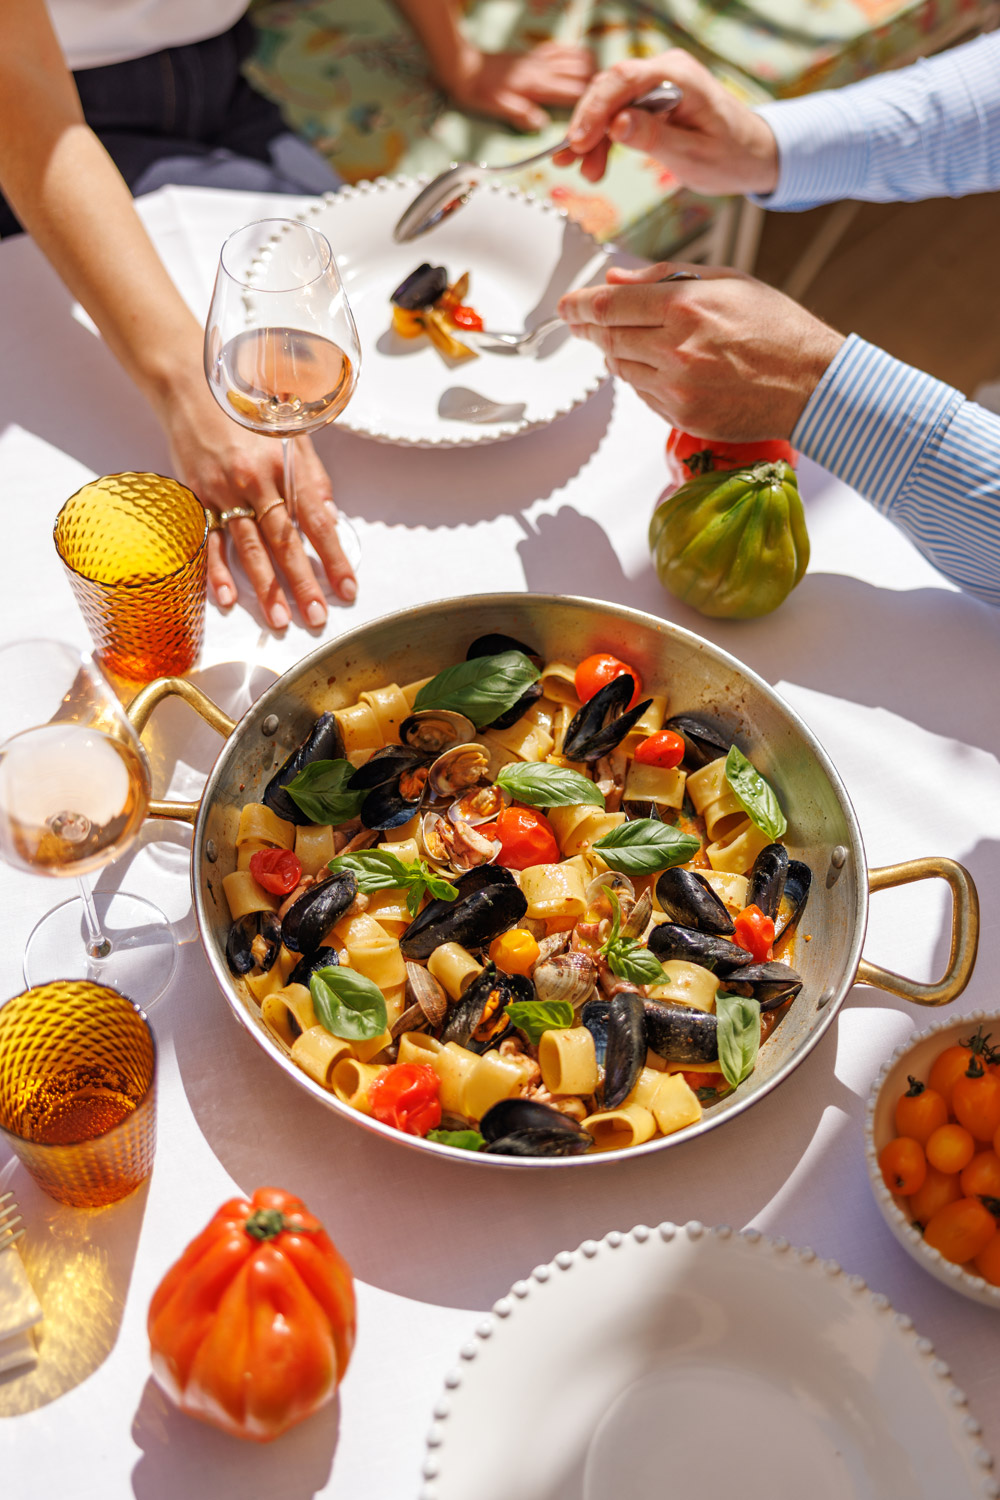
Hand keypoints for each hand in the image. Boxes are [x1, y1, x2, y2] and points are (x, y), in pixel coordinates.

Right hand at [159, 371, 356, 630]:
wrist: (190, 386)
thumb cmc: (246, 410)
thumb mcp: (290, 432)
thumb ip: (311, 475)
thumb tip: (329, 514)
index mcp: (284, 465)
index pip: (316, 520)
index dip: (334, 557)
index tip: (347, 588)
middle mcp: (255, 481)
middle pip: (285, 541)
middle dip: (303, 582)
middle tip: (316, 617)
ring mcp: (223, 492)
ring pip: (249, 547)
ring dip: (265, 587)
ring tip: (279, 620)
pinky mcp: (197, 498)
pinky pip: (209, 541)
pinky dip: (216, 572)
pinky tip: (228, 599)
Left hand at [444, 41, 594, 131]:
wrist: (465, 67)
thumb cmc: (479, 91)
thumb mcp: (495, 108)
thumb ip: (519, 113)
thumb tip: (540, 124)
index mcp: (536, 87)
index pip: (573, 93)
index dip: (592, 105)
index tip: (603, 117)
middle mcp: (542, 70)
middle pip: (582, 75)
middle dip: (598, 90)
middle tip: (607, 105)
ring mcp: (540, 60)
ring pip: (577, 58)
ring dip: (592, 72)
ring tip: (601, 88)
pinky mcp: (536, 55)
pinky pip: (563, 49)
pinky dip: (577, 55)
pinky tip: (582, 64)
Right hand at [551, 50, 778, 196]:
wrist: (752, 155)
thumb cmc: (731, 155)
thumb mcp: (693, 155)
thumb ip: (654, 139)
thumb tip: (617, 125)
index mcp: (680, 76)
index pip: (624, 80)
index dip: (595, 110)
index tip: (578, 142)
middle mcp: (666, 71)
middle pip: (610, 89)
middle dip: (588, 127)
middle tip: (573, 162)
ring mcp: (658, 84)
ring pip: (609, 104)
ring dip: (593, 138)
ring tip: (587, 173)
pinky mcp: (652, 101)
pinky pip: (618, 114)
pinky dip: (604, 139)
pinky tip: (593, 162)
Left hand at [558, 262, 844, 439]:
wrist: (811, 384)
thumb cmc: (776, 327)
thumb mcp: (727, 282)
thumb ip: (664, 277)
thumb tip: (614, 280)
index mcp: (685, 307)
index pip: (609, 307)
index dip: (579, 305)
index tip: (566, 306)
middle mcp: (675, 350)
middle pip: (608, 339)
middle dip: (590, 329)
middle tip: (580, 322)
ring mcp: (677, 388)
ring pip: (622, 369)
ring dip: (618, 353)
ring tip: (633, 341)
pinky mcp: (682, 416)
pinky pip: (644, 395)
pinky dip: (642, 378)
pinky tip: (663, 367)